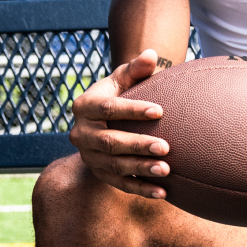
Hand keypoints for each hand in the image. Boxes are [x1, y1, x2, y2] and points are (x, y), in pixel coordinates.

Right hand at [69, 49, 169, 198]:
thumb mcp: (122, 79)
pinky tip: (162, 192)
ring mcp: (88, 156)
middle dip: (137, 145)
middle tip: (165, 146)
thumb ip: (136, 68)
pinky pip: (119, 184)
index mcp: (84, 106)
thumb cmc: (118, 94)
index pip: (108, 108)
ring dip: (140, 169)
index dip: (133, 110)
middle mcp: (80, 133)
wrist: (104, 120)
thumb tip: (152, 54)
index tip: (160, 111)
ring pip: (114, 165)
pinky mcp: (98, 174)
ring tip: (166, 169)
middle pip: (109, 141)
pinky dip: (140, 190)